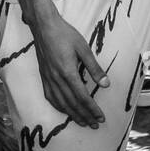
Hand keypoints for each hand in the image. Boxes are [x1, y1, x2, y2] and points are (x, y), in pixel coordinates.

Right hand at [31, 10, 108, 128]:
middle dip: (85, 116)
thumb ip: (94, 68)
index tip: (101, 117)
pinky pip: (50, 97)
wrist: (43, 25)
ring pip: (61, 103)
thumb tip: (106, 84)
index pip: (82, 97)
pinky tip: (64, 110)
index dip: (92, 109)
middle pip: (72, 103)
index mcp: (68, 72)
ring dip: (73, 114)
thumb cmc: (64, 34)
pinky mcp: (43, 76)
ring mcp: (48, 78)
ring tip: (83, 122)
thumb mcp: (83, 48)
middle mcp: (56, 78)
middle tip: (95, 124)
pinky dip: (58, 107)